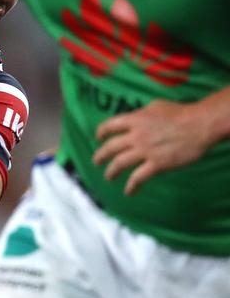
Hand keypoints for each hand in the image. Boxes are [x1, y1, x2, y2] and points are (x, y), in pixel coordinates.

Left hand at [92, 99, 210, 194]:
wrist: (200, 125)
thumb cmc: (182, 113)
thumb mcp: (157, 106)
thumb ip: (142, 113)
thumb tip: (137, 116)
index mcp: (135, 120)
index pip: (110, 126)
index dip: (101, 132)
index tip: (98, 137)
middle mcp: (136, 136)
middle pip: (110, 147)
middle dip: (100, 156)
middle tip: (96, 161)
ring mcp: (145, 151)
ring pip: (119, 164)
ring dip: (111, 172)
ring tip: (108, 176)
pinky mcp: (156, 164)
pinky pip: (138, 178)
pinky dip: (131, 186)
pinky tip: (129, 192)